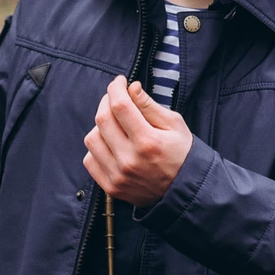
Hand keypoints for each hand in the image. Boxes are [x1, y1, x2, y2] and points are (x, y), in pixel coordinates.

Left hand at [84, 76, 192, 206]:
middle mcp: (130, 160)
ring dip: (101, 126)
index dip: (116, 88)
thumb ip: (149, 105)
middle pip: (102, 120)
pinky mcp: (111, 187)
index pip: (120, 106)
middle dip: (106, 102)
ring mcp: (118, 175)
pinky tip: (111, 144)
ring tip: (115, 125)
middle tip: (116, 98)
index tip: (119, 82)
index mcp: (148, 142)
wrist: (183, 191)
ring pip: (92, 139)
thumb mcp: (174, 125)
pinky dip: (97, 147)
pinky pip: (90, 160)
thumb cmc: (182, 154)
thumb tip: (131, 88)